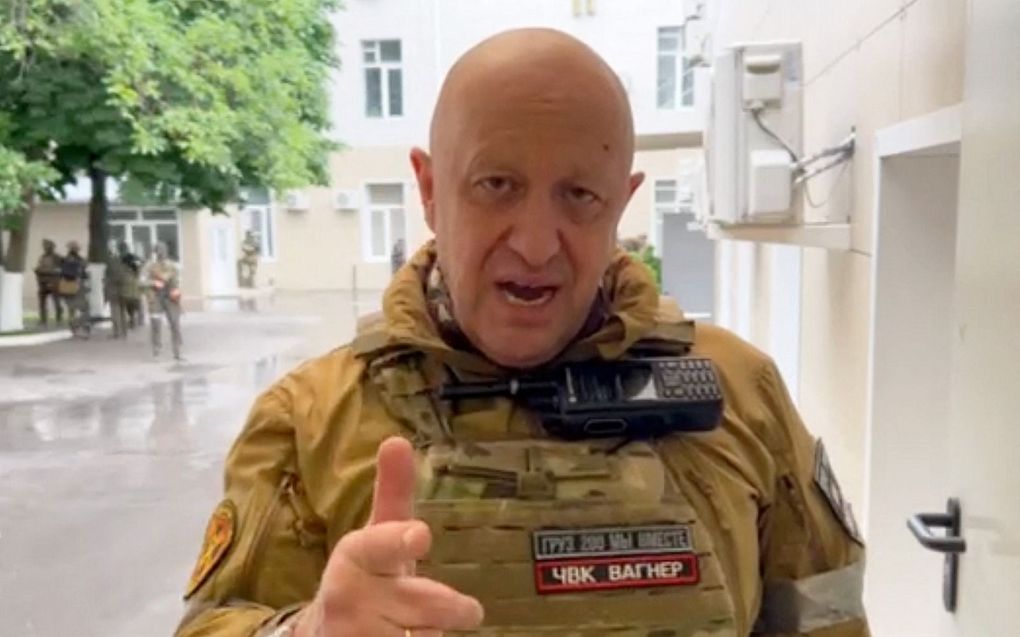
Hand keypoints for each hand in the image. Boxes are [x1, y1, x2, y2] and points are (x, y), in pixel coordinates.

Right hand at [294, 437, 483, 636]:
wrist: (322, 633)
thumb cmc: (366, 573)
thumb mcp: (377, 535)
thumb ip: (393, 492)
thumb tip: (398, 439)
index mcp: (356, 555)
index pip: (380, 546)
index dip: (400, 542)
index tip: (420, 536)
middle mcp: (350, 598)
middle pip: (420, 603)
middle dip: (449, 608)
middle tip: (471, 610)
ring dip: (433, 634)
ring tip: (420, 626)